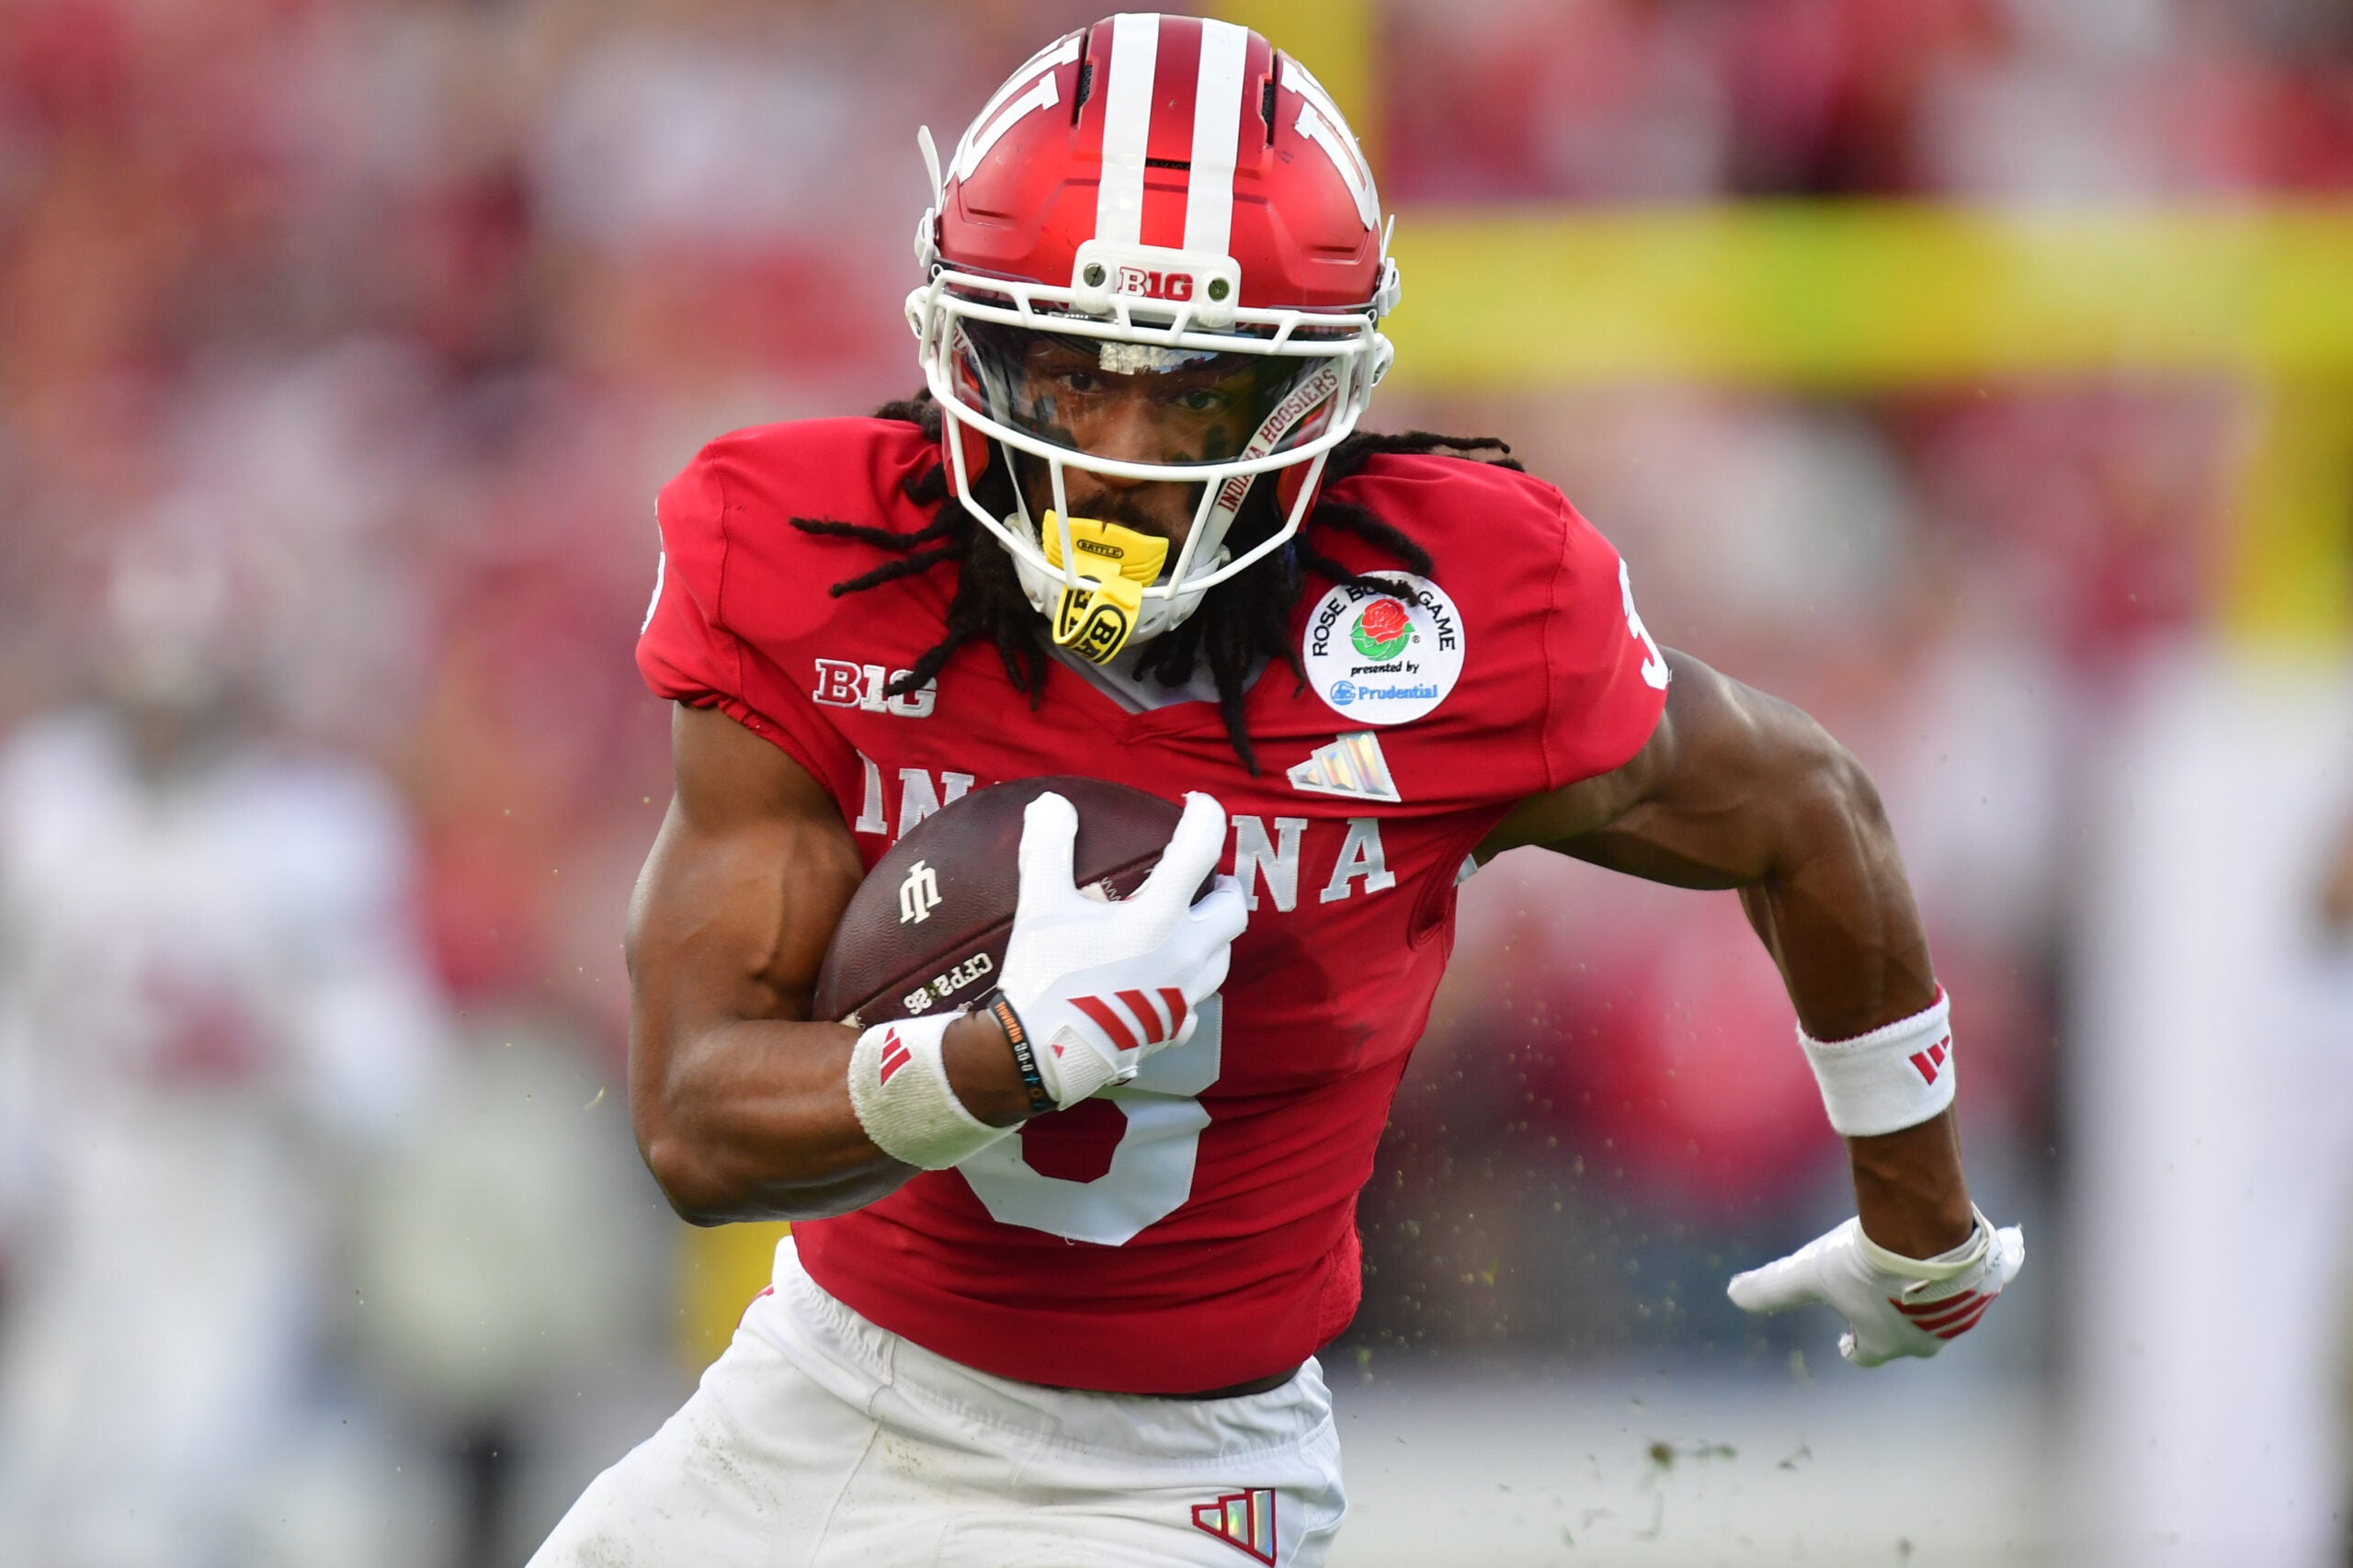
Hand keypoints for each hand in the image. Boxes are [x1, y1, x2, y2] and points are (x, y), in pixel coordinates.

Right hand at [998, 790, 1245, 1107]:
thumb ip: (1048, 849)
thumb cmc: (1044, 977)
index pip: (1201, 852)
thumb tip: (1052, 804)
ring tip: (1189, 924)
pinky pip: (1195, 1005)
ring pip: (1221, 960)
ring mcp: (1183, 997)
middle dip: (1225, 887)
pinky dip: (1188, 986)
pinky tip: (1165, 983)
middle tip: (1205, 877)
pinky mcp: (1172, 1032)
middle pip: (1232, 912)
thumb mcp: (1040, 906)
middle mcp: (1185, 956)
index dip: (1206, 818)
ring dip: (1213, 935)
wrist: (1039, 1055)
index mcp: (1160, 918)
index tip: (1198, 803)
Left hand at [1727, 1207, 2024, 1366]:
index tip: (1844, 1341)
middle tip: (1876, 1301)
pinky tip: (1943, 1251)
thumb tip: (1733, 1294)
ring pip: (1939, 1310)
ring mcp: (1960, 1314)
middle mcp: (1928, 1339)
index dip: (1854, 1347)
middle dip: (1890, 1322)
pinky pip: (1969, 1284)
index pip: (1866, 1354)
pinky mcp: (1984, 1286)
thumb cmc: (1865, 1262)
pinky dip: (1955, 1274)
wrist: (1929, 1233)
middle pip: (1906, 1336)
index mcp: (1886, 1343)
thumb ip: (1771, 1287)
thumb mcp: (1809, 1273)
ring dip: (1924, 1296)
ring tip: (1909, 1271)